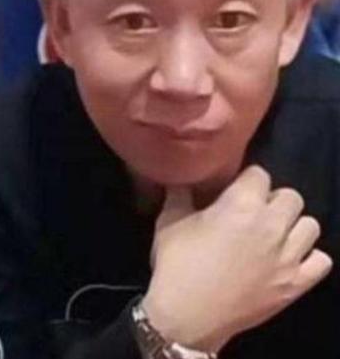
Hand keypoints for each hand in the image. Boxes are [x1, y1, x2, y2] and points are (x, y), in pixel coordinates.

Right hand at [142, 166, 332, 351]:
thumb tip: (180, 179)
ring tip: (273, 235)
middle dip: (273, 200)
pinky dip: (309, 257)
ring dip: (292, 226)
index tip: (234, 190)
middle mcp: (272, 225)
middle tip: (254, 212)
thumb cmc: (177, 264)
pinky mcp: (296, 283)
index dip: (246, 180)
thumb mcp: (168, 223)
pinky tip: (288, 259)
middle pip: (291, 196)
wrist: (188, 316)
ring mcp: (289, 256)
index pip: (259, 174)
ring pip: (310, 225)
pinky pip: (322, 261)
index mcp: (241, 204)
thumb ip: (178, 195)